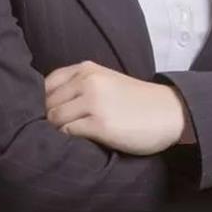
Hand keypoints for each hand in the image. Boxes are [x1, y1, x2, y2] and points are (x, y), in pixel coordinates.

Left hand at [44, 60, 185, 154]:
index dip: (43, 102)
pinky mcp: (100, 124)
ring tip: (66, 140)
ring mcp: (93, 102)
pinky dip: (67, 140)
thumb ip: (79, 86)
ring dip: (56, 131)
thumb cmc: (135, 101)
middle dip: (48, 118)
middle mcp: (88, 81)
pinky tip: (78, 143)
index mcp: (87, 68)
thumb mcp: (105, 81)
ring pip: (54, 118)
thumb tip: (46, 106)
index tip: (49, 115)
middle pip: (47, 103)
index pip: (47, 84)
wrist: (168, 112)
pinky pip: (68, 132)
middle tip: (55, 132)